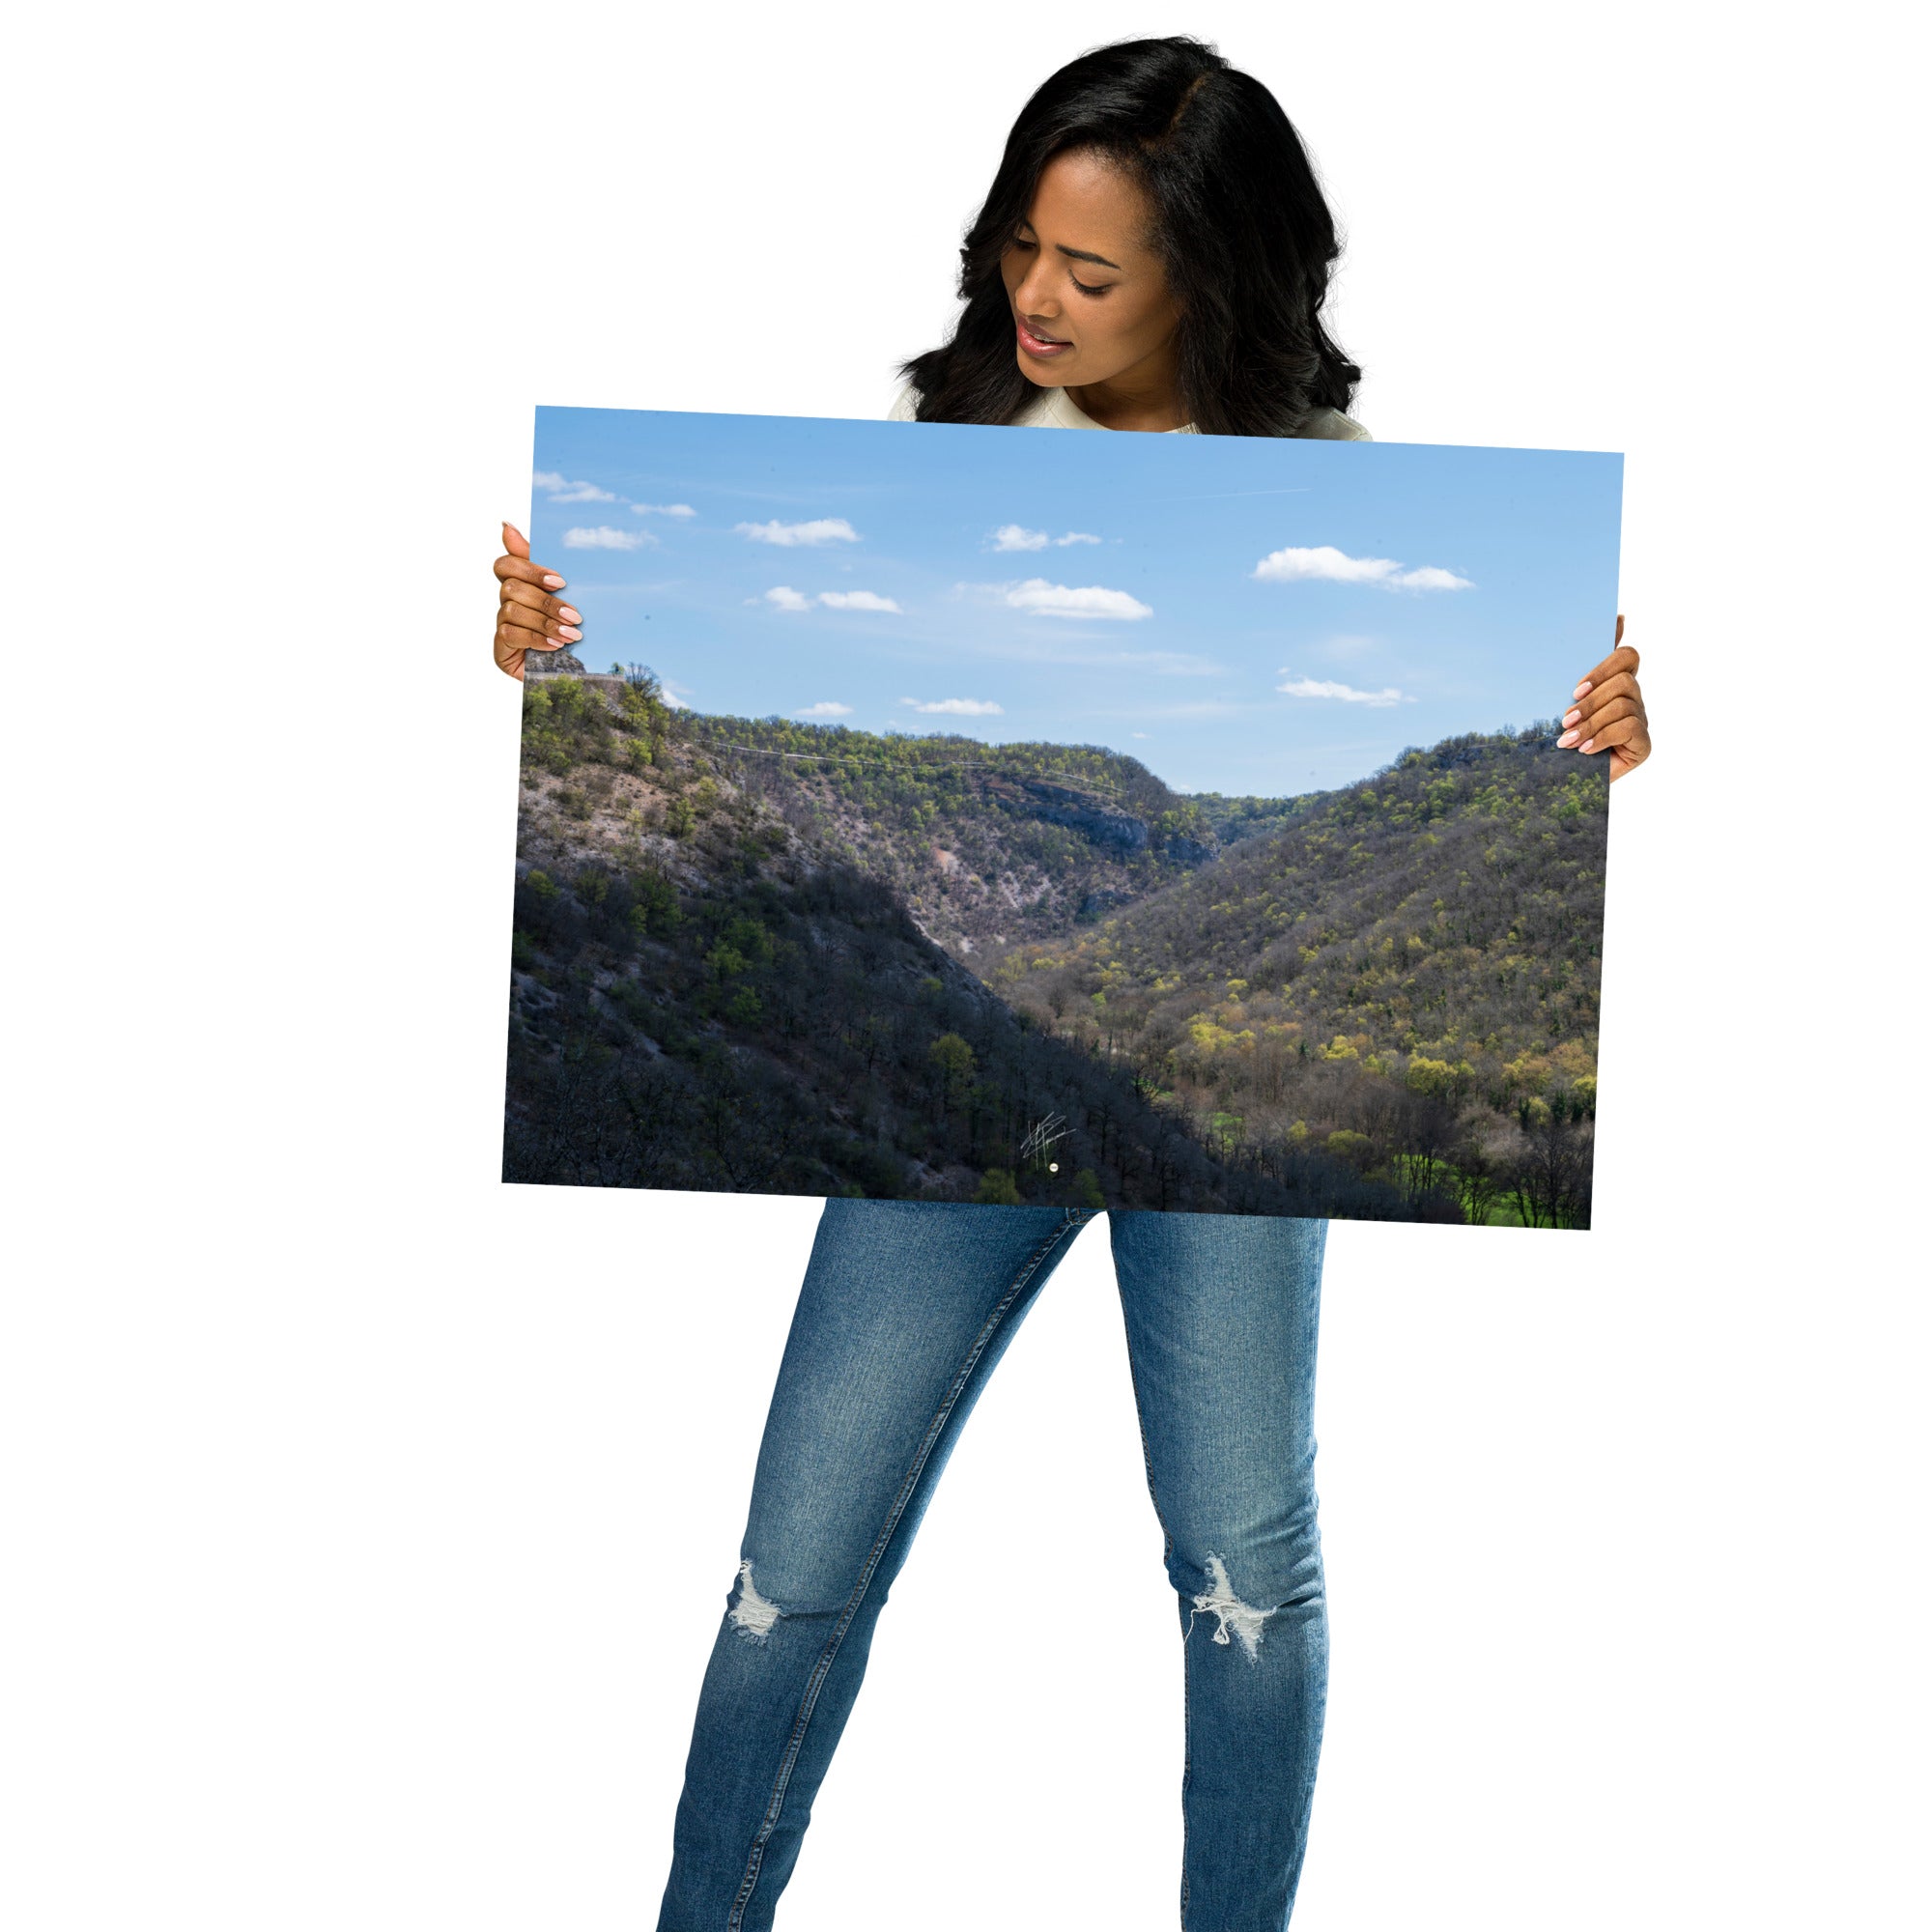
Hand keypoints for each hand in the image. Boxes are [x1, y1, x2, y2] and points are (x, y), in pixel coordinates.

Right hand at [492, 522, 581, 681]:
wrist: (576, 673)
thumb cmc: (571, 629)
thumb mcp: (567, 596)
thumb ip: (543, 564)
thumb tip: (505, 525)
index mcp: (521, 585)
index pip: (506, 564)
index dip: (530, 569)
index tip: (560, 581)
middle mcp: (507, 603)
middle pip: (511, 587)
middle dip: (546, 601)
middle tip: (575, 615)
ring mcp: (502, 626)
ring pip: (512, 610)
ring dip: (545, 622)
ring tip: (572, 635)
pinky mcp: (500, 649)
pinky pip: (510, 634)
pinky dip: (536, 638)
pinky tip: (556, 646)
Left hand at [1558, 615, 1649, 780]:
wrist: (1562, 781)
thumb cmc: (1562, 736)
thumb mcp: (1563, 702)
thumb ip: (1577, 671)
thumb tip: (1610, 622)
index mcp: (1614, 682)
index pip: (1626, 655)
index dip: (1605, 665)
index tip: (1576, 688)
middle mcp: (1632, 698)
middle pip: (1624, 680)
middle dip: (1591, 700)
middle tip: (1565, 720)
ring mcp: (1641, 719)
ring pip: (1624, 704)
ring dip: (1591, 722)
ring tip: (1568, 740)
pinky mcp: (1643, 743)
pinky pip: (1630, 727)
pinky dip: (1602, 737)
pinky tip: (1584, 750)